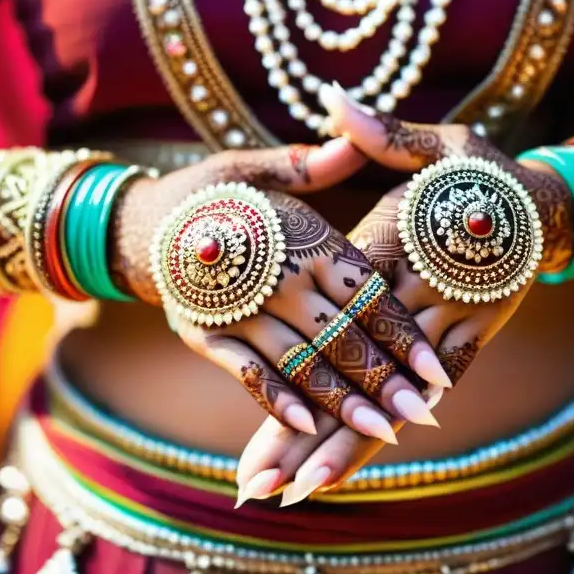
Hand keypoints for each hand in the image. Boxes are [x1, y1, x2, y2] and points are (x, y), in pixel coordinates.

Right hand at [110, 139, 450, 452]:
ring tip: (380, 432)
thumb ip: (312, 166)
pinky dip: (277, 401)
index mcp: (304, 240)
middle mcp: (277, 278)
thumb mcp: (261, 168)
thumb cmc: (216, 194)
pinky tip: (307, 425)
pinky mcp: (207, 336)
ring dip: (341, 400)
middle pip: (341, 335)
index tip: (434, 369)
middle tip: (421, 414)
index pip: (365, 292)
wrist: (139, 221)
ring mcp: (240, 311)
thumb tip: (355, 141)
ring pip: (302, 363)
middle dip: (383, 378)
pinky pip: (248, 373)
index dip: (400, 332)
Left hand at [233, 86, 573, 505]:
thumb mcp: (445, 145)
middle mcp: (424, 299)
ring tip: (292, 491)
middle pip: (360, 374)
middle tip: (263, 484)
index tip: (267, 402)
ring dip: (343, 445)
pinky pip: (421, 396)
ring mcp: (448, 329)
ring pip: (388, 398)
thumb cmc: (485, 174)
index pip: (344, 316)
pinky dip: (381, 431)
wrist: (551, 210)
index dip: (305, 360)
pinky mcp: (466, 344)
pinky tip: (342, 468)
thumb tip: (331, 104)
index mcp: (406, 247)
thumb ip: (386, 137)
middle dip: (313, 430)